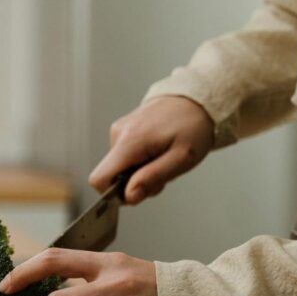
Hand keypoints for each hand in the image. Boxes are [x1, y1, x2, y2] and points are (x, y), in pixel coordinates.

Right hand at [89, 95, 214, 204]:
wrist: (196, 99)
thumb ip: (152, 178)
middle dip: (135, 183)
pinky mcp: (122, 129)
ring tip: (163, 159)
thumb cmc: (193, 127)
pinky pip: (124, 156)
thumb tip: (128, 196)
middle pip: (112, 176)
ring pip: (119, 167)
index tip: (139, 192)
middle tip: (162, 173)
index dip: (114, 194)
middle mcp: (118, 134)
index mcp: (130, 142)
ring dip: (140, 171)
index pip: (99, 179)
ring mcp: (119, 130)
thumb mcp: (181, 159)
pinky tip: (158, 151)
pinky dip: (140, 161)